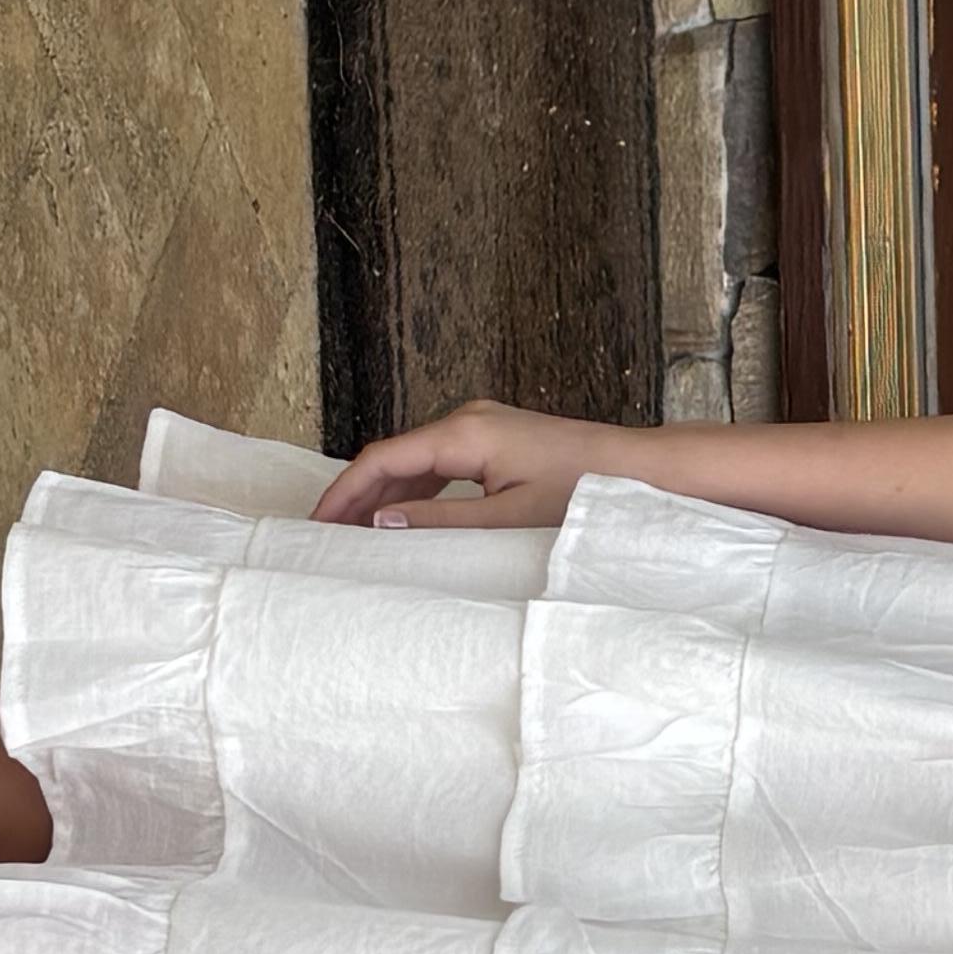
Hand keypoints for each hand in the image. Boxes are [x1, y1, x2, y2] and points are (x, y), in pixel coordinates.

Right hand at [314, 400, 628, 531]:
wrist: (635, 466)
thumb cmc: (581, 490)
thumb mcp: (507, 518)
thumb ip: (442, 520)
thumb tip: (382, 524)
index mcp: (464, 433)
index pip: (383, 459)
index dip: (344, 492)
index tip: (317, 524)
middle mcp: (467, 419)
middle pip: (393, 456)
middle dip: (356, 494)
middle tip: (324, 534)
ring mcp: (482, 425)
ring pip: (415, 459)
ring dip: (383, 493)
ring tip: (353, 531)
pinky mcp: (496, 437)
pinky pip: (440, 461)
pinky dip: (415, 488)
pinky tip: (402, 517)